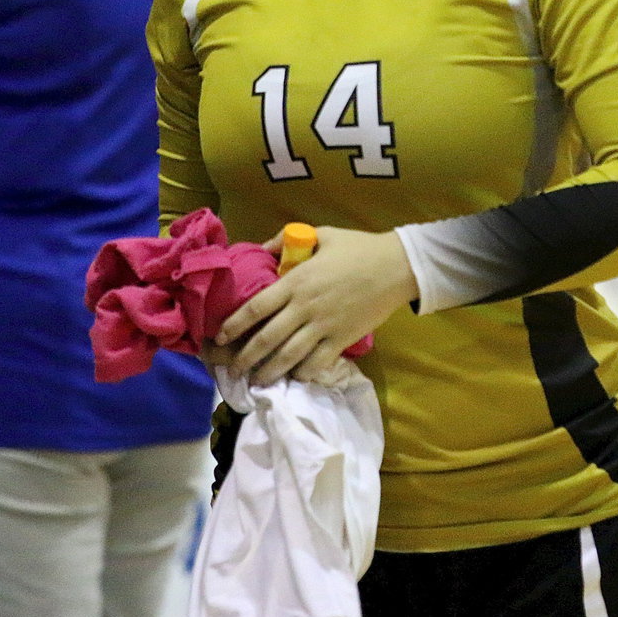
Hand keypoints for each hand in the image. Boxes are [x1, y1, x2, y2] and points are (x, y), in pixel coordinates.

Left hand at [205, 226, 417, 386]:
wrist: (397, 266)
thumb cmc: (358, 248)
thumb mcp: (322, 235)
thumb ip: (287, 240)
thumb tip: (264, 248)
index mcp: (297, 281)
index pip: (256, 307)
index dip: (235, 324)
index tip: (221, 336)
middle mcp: (305, 307)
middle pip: (267, 338)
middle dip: (246, 356)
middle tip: (233, 369)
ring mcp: (324, 326)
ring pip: (289, 356)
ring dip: (269, 371)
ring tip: (257, 381)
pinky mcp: (342, 339)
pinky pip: (316, 363)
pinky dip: (302, 373)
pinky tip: (294, 376)